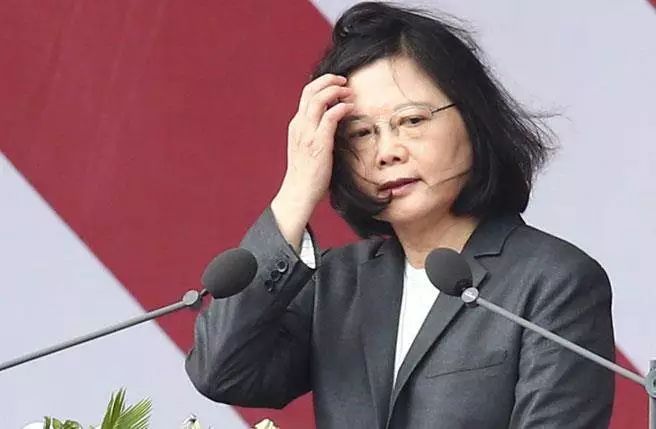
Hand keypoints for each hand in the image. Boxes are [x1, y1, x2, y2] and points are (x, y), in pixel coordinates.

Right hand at [280, 73, 353, 208]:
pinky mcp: (318, 143)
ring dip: (337, 90)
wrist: (299, 192)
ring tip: (350, 92)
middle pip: (310, 90)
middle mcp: (299, 125)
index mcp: (297, 125)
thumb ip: (317, 133)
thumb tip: (334, 123)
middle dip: (329, 80)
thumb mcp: (308, 148)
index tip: (337, 85)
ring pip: (319, 98)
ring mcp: (307, 133)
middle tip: (345, 81)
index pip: (306, 94)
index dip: (322, 84)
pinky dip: (342, 107)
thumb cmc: (307, 174)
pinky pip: (330, 116)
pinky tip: (351, 108)